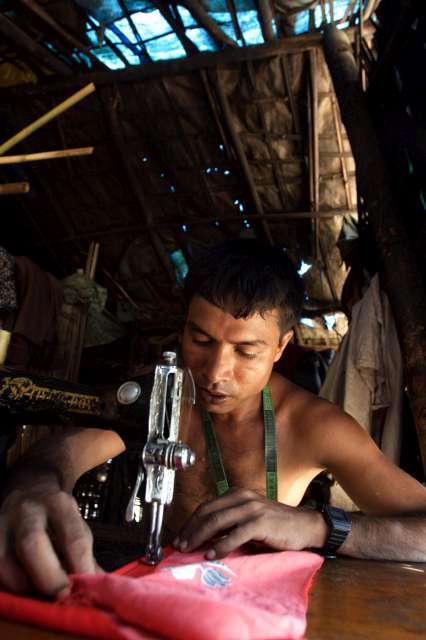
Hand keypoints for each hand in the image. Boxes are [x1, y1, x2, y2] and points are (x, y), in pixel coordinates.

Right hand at [0, 484, 99, 596]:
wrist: (29, 492)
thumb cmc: (58, 520)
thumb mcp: (77, 528)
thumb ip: (86, 558)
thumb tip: (100, 587)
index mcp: (60, 506)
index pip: (73, 538)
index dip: (79, 567)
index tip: (82, 589)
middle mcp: (28, 511)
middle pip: (32, 544)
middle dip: (47, 576)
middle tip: (59, 596)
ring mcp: (3, 524)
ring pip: (4, 560)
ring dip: (22, 585)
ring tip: (38, 595)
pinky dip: (7, 584)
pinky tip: (21, 589)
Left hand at [173, 487, 327, 558]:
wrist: (305, 526)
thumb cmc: (276, 525)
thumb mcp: (249, 517)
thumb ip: (230, 522)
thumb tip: (205, 537)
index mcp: (237, 494)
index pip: (206, 506)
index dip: (190, 521)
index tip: (180, 536)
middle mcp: (242, 497)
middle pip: (207, 512)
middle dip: (190, 529)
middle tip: (179, 545)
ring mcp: (252, 509)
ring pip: (217, 521)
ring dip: (199, 536)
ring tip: (189, 549)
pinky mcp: (261, 522)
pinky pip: (235, 534)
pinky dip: (221, 545)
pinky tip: (212, 554)